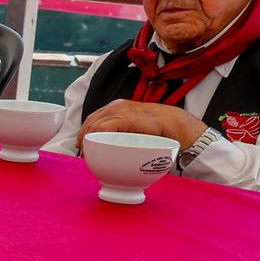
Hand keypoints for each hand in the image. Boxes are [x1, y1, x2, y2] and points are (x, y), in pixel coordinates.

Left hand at [76, 100, 205, 152]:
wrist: (177, 127)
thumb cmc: (158, 131)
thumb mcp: (134, 130)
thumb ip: (121, 133)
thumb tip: (107, 149)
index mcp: (118, 108)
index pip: (94, 119)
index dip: (84, 133)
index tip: (82, 147)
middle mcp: (117, 106)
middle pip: (91, 121)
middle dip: (84, 137)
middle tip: (84, 153)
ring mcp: (121, 110)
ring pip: (94, 124)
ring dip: (88, 140)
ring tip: (88, 154)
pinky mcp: (125, 117)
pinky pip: (103, 128)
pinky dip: (96, 138)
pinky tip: (96, 148)